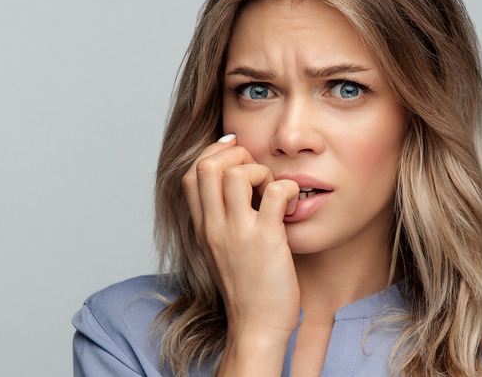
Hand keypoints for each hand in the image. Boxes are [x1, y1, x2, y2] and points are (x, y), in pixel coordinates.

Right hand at [181, 134, 300, 350]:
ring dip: (260, 170)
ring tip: (272, 190)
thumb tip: (238, 191)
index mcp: (203, 228)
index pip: (189, 174)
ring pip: (237, 173)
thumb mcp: (221, 253)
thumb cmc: (247, 290)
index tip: (236, 154)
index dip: (213, 155)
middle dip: (234, 154)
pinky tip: (292, 205)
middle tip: (256, 170)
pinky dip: (288, 189)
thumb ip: (222, 223)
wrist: (256, 328)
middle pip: (205, 165)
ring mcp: (239, 233)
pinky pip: (275, 193)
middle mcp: (215, 227)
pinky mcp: (267, 240)